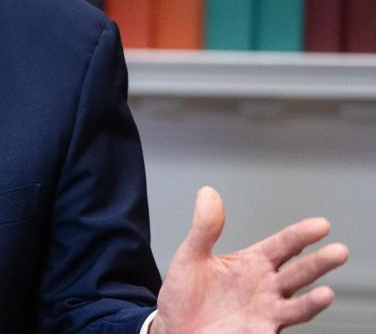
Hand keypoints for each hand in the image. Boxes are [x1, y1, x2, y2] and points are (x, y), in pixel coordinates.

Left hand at [152, 187, 347, 333]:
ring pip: (298, 304)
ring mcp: (265, 311)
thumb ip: (204, 228)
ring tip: (327, 293)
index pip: (284, 245)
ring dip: (314, 300)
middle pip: (299, 272)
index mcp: (252, 263)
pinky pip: (279, 328)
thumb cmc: (185, 295)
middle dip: (319, 262)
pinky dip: (293, 321)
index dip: (301, 235)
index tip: (321, 225)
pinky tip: (300, 317)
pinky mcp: (258, 332)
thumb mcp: (190, 256)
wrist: (175, 329)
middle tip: (338, 251)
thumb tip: (207, 193)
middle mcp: (266, 287)